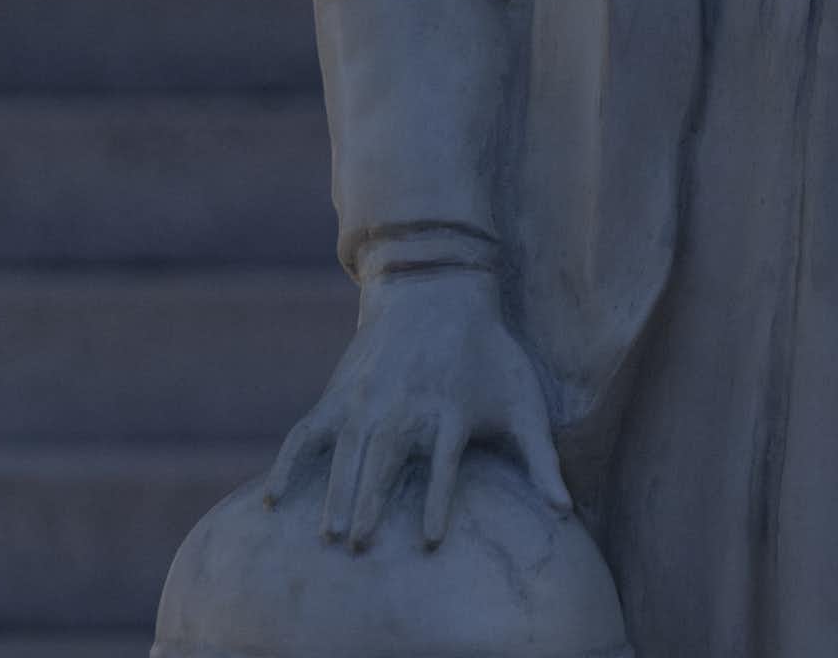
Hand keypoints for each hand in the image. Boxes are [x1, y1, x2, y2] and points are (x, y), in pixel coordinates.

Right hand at [264, 270, 566, 552]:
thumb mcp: (523, 400)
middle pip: (385, 458)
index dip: (437, 502)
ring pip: (347, 451)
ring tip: (330, 536)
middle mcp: (406, 406)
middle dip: (371, 502)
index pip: (444, 464)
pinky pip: (306, 434)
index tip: (428, 541)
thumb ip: (542, 460)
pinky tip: (271, 502)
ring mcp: (368, 399)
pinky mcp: (340, 396)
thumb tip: (566, 514)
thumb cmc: (487, 354)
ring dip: (336, 492)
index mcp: (450, 410)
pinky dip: (287, 464)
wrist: (437, 290)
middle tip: (361, 547)